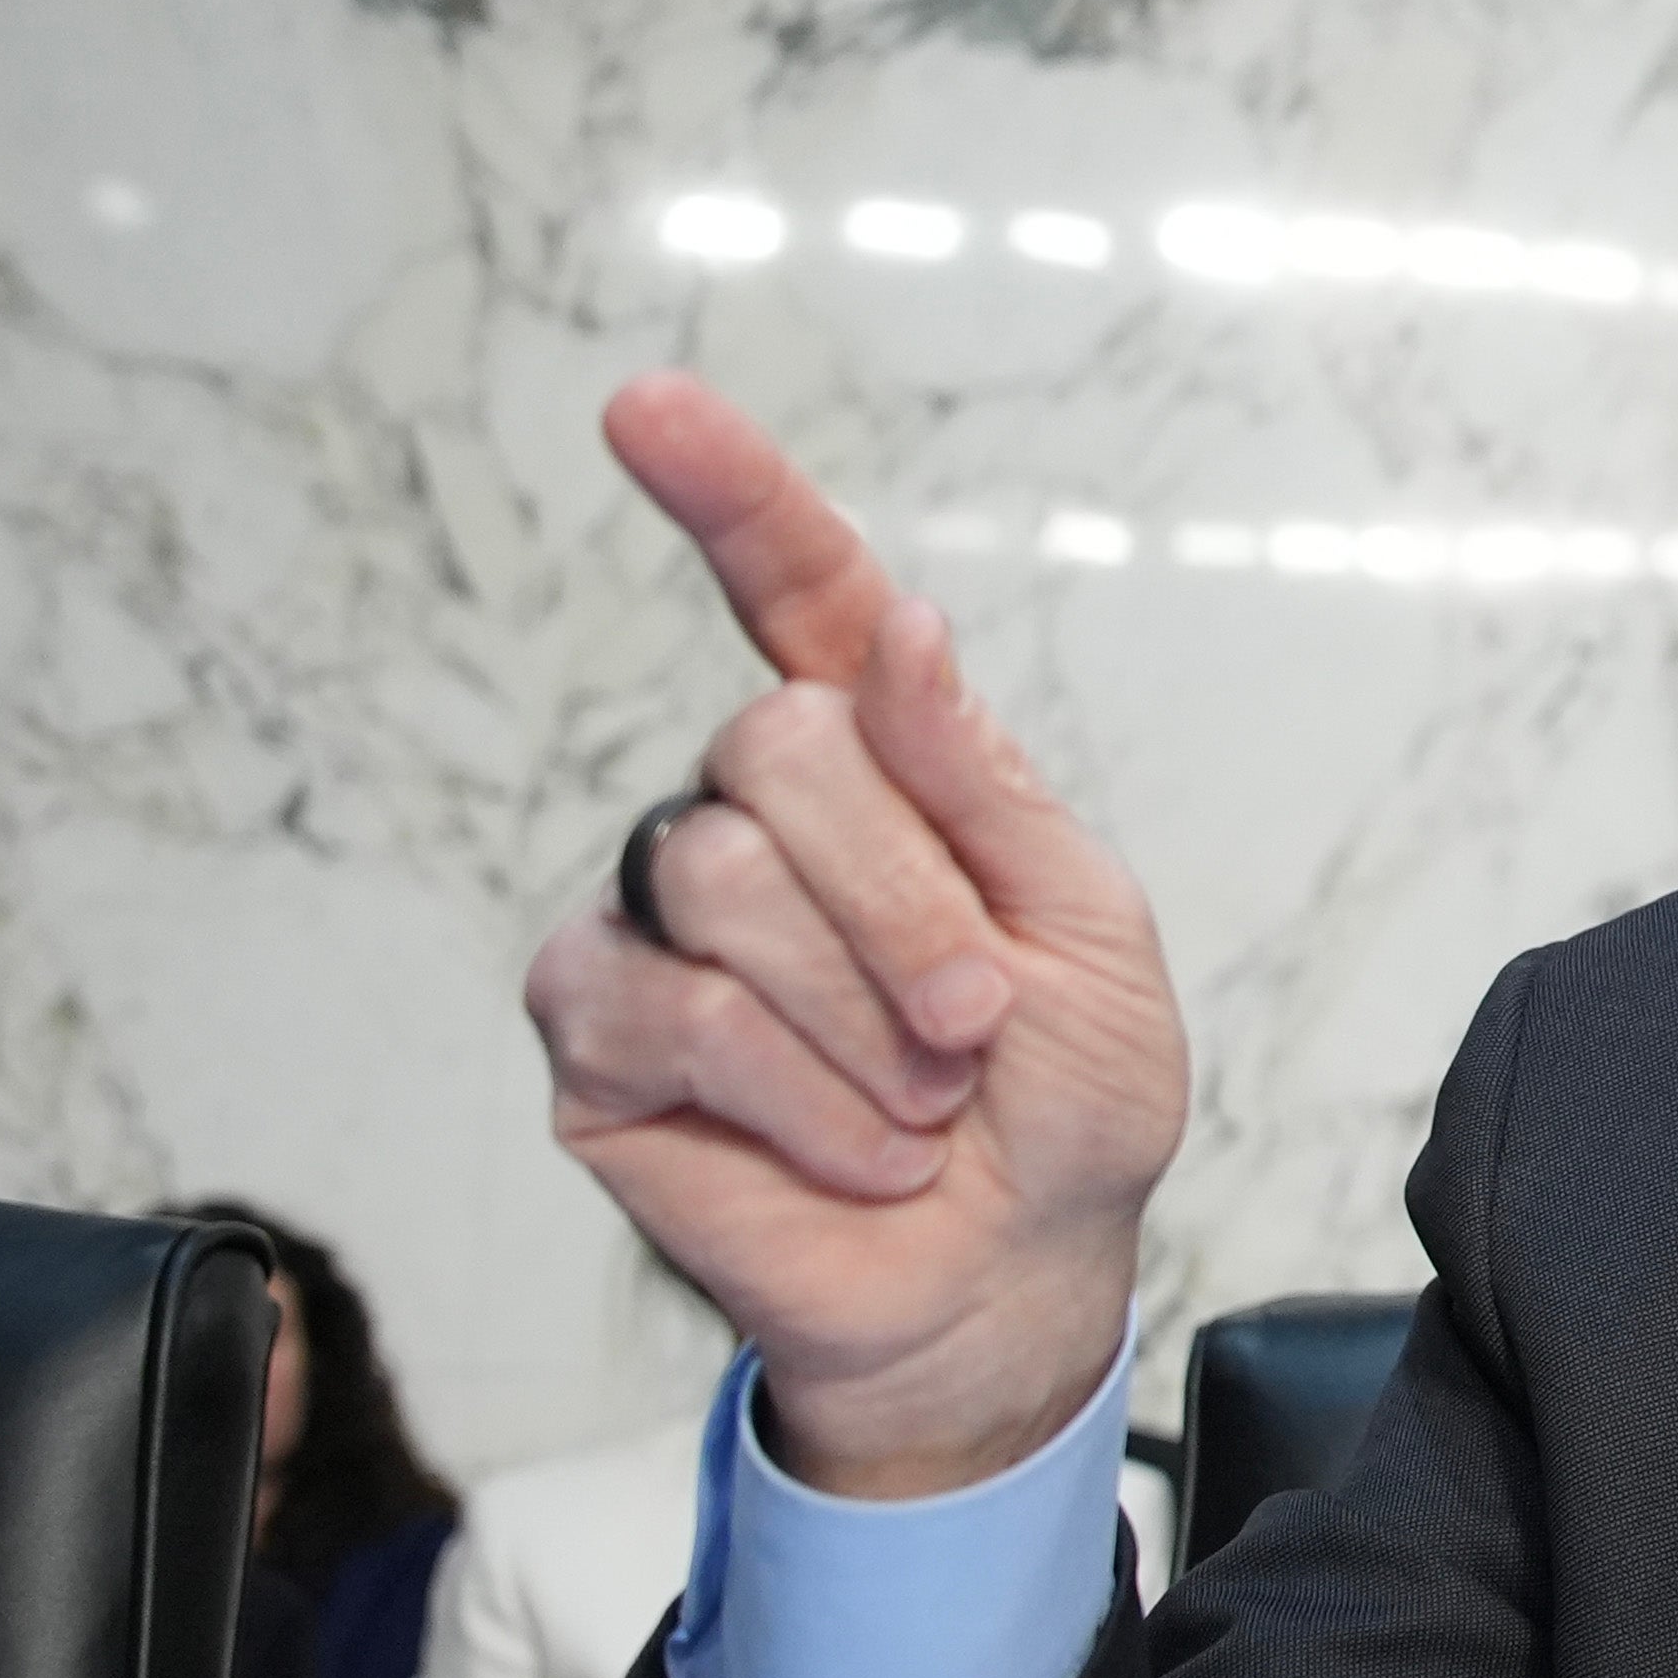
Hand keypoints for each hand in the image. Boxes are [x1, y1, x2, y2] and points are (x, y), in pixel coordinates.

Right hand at [518, 375, 1181, 1493]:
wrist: (1013, 1272)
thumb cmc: (1059, 1096)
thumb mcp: (1083, 924)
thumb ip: (976, 779)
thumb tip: (894, 624)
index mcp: (877, 762)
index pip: (791, 595)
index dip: (730, 498)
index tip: (650, 405)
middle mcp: (747, 815)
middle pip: (776, 750)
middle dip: (907, 899)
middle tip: (973, 1020)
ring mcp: (653, 920)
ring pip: (723, 876)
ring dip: (864, 1012)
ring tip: (920, 1096)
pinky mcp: (594, 1037)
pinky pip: (680, 1015)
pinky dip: (802, 1096)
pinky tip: (852, 1146)